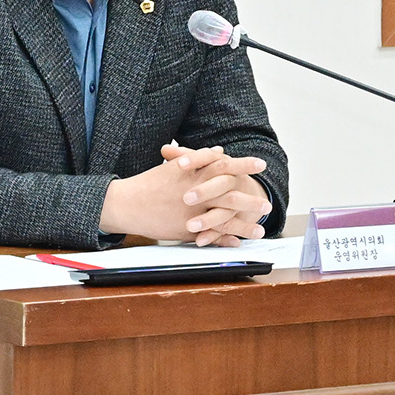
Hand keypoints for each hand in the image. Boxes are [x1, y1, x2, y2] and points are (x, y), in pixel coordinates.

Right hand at [99, 141, 271, 245]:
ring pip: (222, 218)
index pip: (224, 166)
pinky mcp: (184, 228)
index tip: (262, 164)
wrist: (127, 202)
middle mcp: (194, 192)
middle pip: (228, 194)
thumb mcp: (175, 166)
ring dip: (243, 225)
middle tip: (268, 205)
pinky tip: (237, 242)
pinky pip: (209, 234)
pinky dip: (223, 239)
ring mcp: (190, 212)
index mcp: (192, 174)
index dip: (244, 164)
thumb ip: (200, 159)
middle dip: (250, 200)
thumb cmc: (150, 183)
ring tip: (261, 230)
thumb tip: (220, 151)